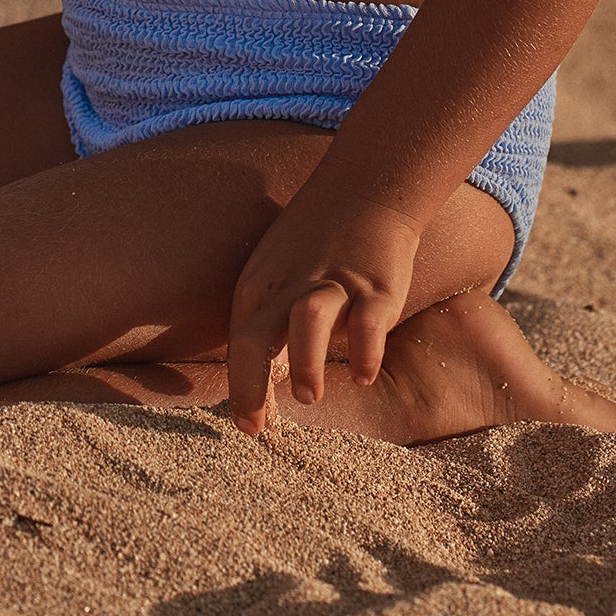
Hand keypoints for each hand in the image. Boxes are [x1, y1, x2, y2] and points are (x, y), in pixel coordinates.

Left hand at [227, 183, 421, 435]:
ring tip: (306, 397)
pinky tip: (364, 375)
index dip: (239, 389)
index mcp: (260, 285)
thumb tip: (262, 387)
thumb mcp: (274, 272)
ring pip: (306, 320)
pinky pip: (368, 321)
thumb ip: (267, 324)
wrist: (365, 188)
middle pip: (255, 334)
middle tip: (255, 427)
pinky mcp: (376, 287)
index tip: (249, 426)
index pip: (239, 344)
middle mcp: (291, 286)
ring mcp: (335, 285)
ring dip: (303, 361)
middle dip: (248, 384)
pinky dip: (364, 350)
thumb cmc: (315, 240)